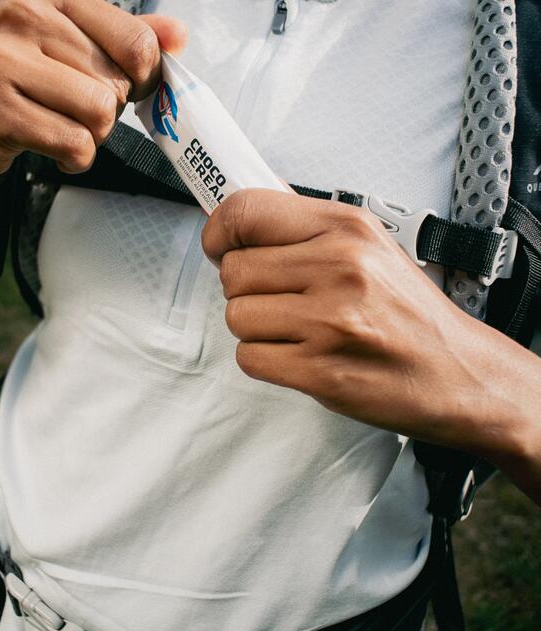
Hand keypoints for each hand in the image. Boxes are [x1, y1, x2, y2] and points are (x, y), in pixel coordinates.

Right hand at [0, 0, 186, 179]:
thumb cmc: (13, 85)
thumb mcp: (66, 48)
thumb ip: (122, 38)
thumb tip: (178, 35)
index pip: (135, 41)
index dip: (143, 79)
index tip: (124, 89)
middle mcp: (24, 16)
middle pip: (117, 84)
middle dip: (106, 113)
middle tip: (71, 111)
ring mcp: (4, 62)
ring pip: (99, 115)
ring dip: (91, 138)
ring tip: (61, 130)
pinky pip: (74, 145)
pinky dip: (74, 159)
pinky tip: (52, 150)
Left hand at [201, 188, 539, 464]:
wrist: (457, 373)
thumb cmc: (408, 314)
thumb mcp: (370, 248)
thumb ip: (306, 232)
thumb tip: (239, 221)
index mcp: (347, 229)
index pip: (246, 211)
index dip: (219, 231)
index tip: (219, 247)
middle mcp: (339, 268)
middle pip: (234, 272)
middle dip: (246, 290)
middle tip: (279, 300)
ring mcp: (329, 322)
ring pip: (237, 317)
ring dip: (257, 329)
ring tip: (298, 331)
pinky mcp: (319, 370)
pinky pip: (249, 358)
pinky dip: (265, 361)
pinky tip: (299, 357)